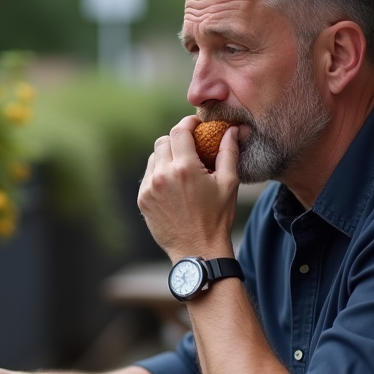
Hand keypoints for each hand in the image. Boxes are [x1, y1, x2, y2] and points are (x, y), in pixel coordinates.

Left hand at [138, 115, 239, 261]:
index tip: (195, 124)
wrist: (198, 251)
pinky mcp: (143, 200)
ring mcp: (149, 188)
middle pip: (164, 141)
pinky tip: (174, 185)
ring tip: (183, 169)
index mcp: (185, 168)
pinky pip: (148, 176)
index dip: (188, 123)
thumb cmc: (217, 218)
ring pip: (154, 157)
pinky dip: (159, 174)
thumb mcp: (228, 184)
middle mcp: (163, 175)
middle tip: (191, 148)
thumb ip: (228, 152)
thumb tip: (231, 130)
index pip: (179, 131)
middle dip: (178, 140)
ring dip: (167, 157)